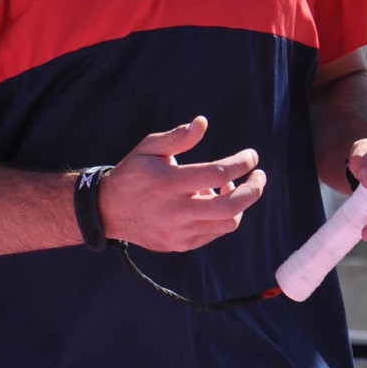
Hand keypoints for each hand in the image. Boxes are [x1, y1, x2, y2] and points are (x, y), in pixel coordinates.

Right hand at [98, 117, 265, 252]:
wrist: (107, 211)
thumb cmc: (132, 174)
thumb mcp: (148, 148)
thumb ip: (177, 137)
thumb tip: (202, 123)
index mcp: (170, 183)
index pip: (218, 174)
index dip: (241, 163)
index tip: (251, 156)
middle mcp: (176, 211)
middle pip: (231, 207)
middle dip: (254, 190)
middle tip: (259, 177)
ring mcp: (179, 232)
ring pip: (226, 224)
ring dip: (238, 205)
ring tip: (230, 188)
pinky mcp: (180, 244)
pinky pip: (213, 233)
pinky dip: (222, 217)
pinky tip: (213, 202)